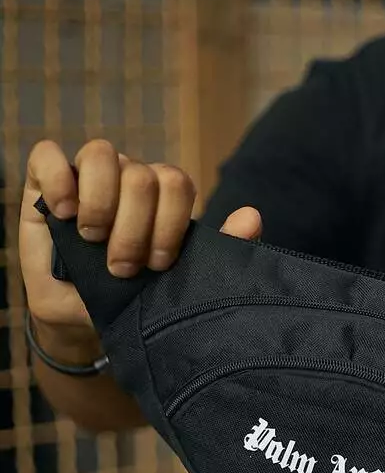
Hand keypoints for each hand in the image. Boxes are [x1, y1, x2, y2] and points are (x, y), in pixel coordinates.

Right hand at [19, 138, 262, 356]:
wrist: (82, 318)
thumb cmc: (134, 298)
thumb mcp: (177, 282)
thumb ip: (218, 251)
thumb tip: (252, 217)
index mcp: (163, 197)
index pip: (177, 183)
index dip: (170, 223)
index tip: (158, 265)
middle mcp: (128, 179)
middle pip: (143, 176)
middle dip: (134, 229)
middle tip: (123, 268)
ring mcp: (87, 176)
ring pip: (103, 155)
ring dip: (101, 205)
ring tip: (92, 239)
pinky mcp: (44, 180)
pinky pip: (48, 155)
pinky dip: (58, 180)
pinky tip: (63, 213)